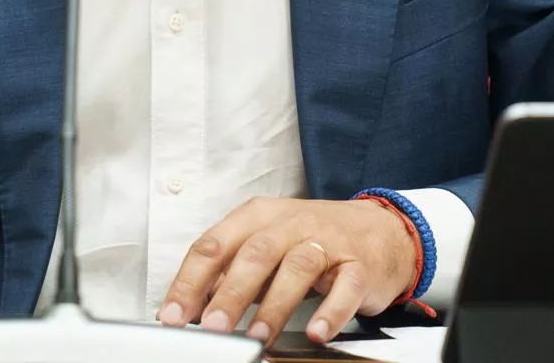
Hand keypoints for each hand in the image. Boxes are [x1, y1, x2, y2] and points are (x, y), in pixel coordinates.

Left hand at [156, 197, 415, 346]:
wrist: (380, 230)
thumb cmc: (311, 239)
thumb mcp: (265, 244)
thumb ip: (229, 270)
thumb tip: (190, 304)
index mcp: (258, 217)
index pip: (214, 245)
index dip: (190, 281)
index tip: (173, 315)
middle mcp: (291, 223)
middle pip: (255, 254)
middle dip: (230, 292)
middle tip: (214, 327)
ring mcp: (327, 242)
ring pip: (297, 267)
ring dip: (275, 304)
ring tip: (259, 336)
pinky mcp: (359, 265)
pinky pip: (346, 287)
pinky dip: (331, 311)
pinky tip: (317, 332)